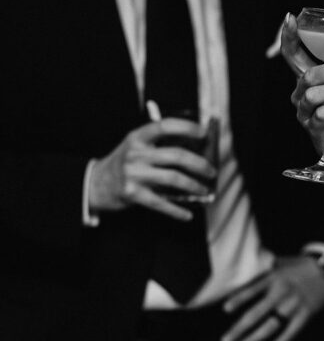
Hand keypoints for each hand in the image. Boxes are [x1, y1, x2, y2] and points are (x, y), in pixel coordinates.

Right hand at [89, 118, 216, 221]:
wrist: (94, 184)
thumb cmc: (122, 163)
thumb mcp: (134, 146)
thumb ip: (158, 144)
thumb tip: (193, 148)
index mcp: (137, 137)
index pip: (164, 126)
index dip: (186, 127)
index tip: (204, 132)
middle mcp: (136, 153)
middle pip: (176, 155)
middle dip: (199, 163)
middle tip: (211, 171)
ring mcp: (134, 174)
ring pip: (173, 178)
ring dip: (193, 185)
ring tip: (203, 189)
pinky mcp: (133, 194)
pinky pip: (161, 203)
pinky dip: (176, 211)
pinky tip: (187, 214)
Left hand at [220, 254, 323, 340]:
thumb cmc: (299, 266)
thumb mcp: (279, 262)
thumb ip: (262, 268)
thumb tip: (239, 272)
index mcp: (273, 277)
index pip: (252, 289)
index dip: (239, 299)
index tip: (225, 309)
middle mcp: (281, 292)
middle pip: (256, 314)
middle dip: (238, 329)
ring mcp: (293, 305)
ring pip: (270, 327)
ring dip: (253, 340)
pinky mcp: (305, 315)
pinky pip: (289, 334)